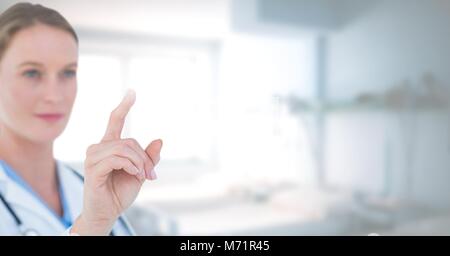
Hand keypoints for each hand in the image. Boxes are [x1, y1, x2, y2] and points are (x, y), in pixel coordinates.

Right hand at [71, 90, 162, 234]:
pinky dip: (129, 165)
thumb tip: (159, 139)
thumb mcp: (140, 173)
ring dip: (138, 162)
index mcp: (110, 146)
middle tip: (151, 174)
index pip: (115, 121)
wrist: (108, 213)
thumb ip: (148, 157)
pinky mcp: (92, 169)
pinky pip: (116, 159)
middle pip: (128, 141)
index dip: (124, 106)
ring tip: (142, 175)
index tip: (132, 91)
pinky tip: (134, 174)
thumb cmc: (120, 192)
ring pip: (123, 148)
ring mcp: (93, 158)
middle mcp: (98, 148)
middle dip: (144, 157)